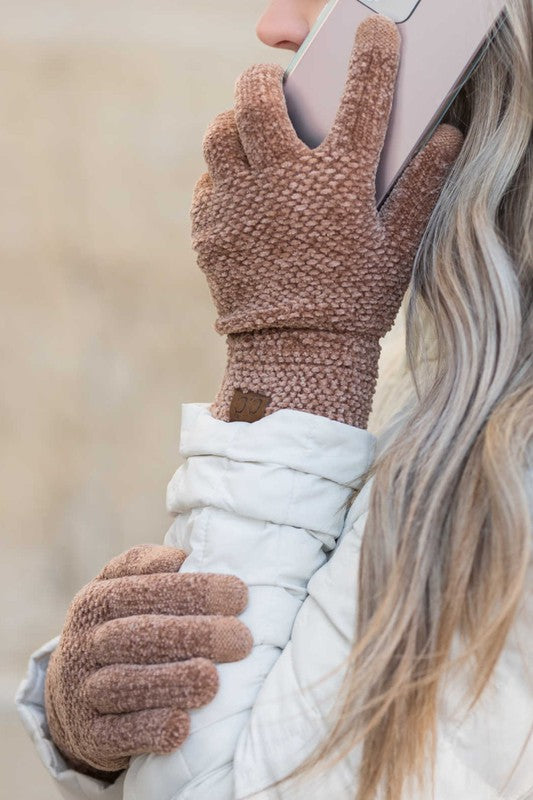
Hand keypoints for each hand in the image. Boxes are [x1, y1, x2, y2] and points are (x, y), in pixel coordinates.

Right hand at [44, 545, 251, 778]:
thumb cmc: (122, 626)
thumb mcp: (124, 588)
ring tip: (213, 680)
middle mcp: (82, 643)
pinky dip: (148, 731)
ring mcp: (80, 691)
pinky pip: (114, 735)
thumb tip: (187, 556)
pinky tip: (182, 726)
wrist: (74, 693)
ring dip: (171, 682)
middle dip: (192, 635)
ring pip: (122, 685)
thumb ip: (151, 566)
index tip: (239, 594)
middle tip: (241, 640)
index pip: (142, 589)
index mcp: (95, 600)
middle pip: (135, 635)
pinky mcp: (87, 735)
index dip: (191, 590)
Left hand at [191, 14, 463, 427]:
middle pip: (257, 97)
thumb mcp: (396, 247)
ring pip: (218, 132)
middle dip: (265, 82)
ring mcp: (240, 204)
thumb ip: (420, 187)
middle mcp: (284, 181)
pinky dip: (220, 180)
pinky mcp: (209, 230)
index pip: (362, 94)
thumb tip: (447, 136)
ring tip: (250, 142)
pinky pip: (205, 183)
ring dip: (233, 126)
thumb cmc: (355, 303)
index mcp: (339, 180)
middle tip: (275, 93)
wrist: (298, 357)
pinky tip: (240, 197)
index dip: (372, 53)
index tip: (372, 32)